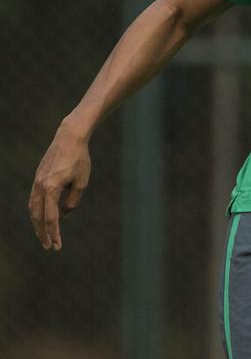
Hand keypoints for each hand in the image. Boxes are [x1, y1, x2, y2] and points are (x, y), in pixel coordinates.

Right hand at [29, 125, 91, 250]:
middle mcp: (40, 187)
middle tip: (49, 246)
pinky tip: (42, 218)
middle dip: (43, 233)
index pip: (51, 218)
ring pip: (33, 209)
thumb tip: (62, 215)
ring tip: (44, 235)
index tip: (57, 247)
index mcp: (51, 188)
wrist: (69, 138)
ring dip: (37, 224)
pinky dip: (37, 211)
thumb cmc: (79, 160)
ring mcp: (36, 182)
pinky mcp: (38, 178)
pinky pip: (34, 200)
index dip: (54, 233)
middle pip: (38, 216)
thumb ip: (72, 202)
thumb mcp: (81, 183)